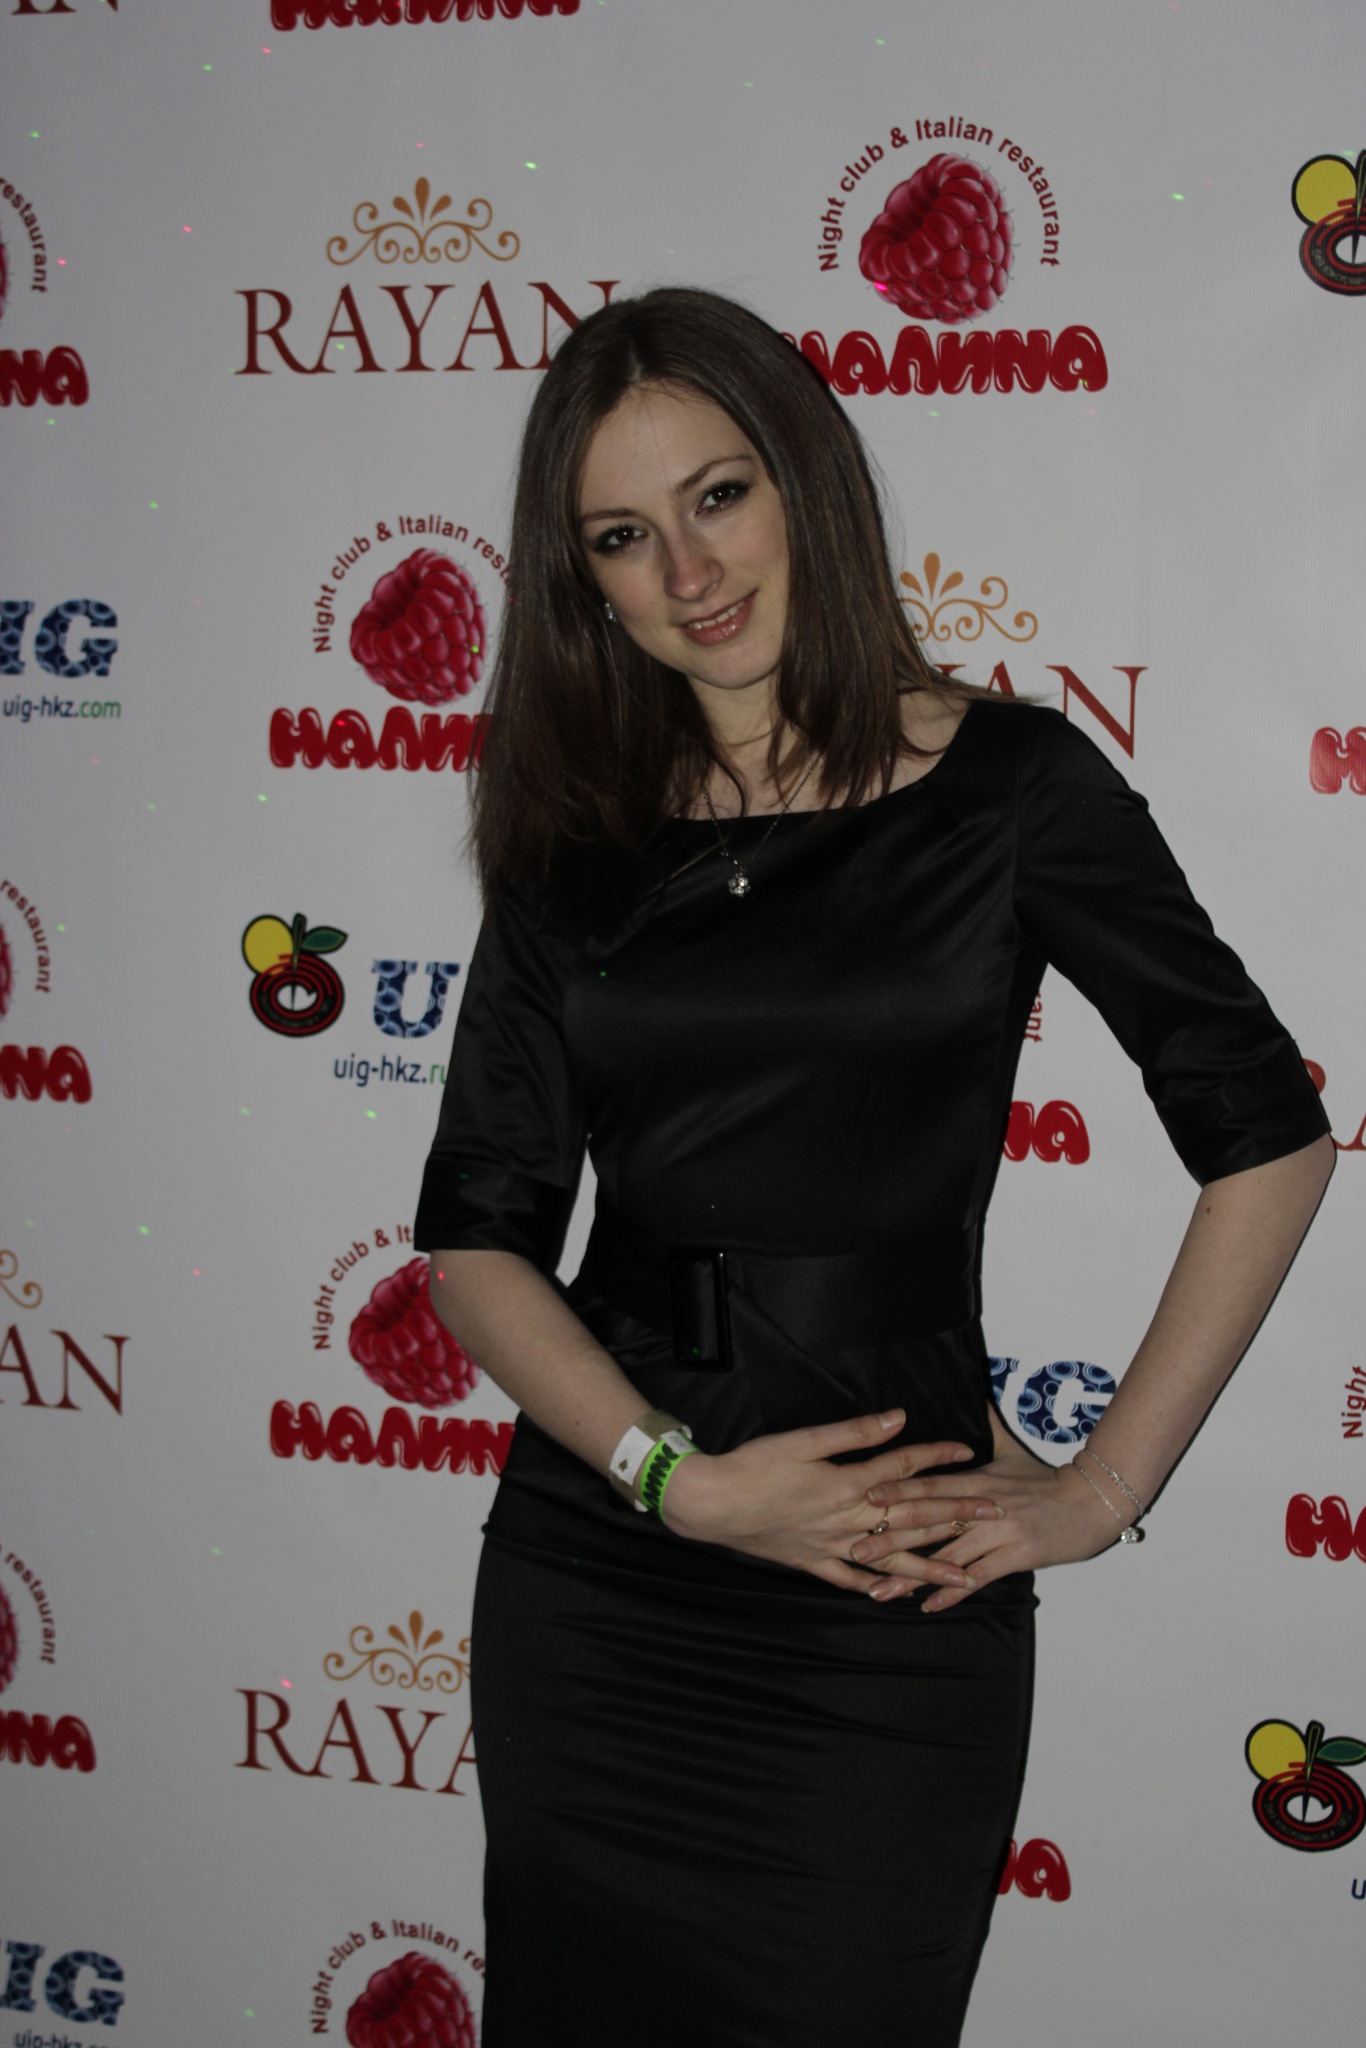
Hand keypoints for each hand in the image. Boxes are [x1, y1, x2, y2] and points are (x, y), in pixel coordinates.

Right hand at [659, 1409, 1004, 1596]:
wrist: (710, 1503)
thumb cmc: (754, 1467)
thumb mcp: (804, 1441)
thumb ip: (855, 1432)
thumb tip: (899, 1418)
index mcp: (848, 1485)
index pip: (905, 1470)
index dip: (939, 1458)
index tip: (971, 1453)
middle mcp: (848, 1520)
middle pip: (912, 1517)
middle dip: (956, 1515)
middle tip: (995, 1516)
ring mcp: (832, 1546)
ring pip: (891, 1557)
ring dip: (931, 1564)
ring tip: (965, 1574)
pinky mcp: (811, 1561)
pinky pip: (850, 1579)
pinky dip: (874, 1586)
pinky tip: (895, 1594)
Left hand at [850, 1432, 1125, 1609]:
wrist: (1092, 1502)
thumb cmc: (1048, 1479)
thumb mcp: (1013, 1451)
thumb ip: (988, 1426)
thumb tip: (976, 1394)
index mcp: (976, 1480)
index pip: (928, 1484)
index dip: (895, 1491)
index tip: (861, 1498)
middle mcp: (982, 1505)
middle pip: (928, 1521)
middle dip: (889, 1536)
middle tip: (854, 1549)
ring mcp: (998, 1531)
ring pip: (946, 1554)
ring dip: (912, 1574)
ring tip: (880, 1590)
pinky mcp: (1016, 1555)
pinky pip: (978, 1576)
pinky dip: (953, 1592)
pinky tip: (928, 1606)